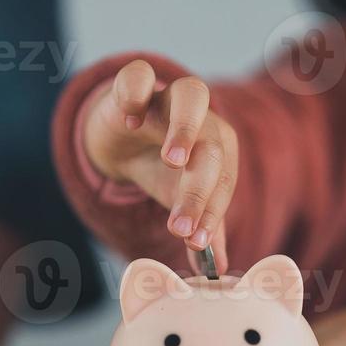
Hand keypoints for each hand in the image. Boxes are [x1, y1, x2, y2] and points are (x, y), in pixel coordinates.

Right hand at [82, 60, 238, 273]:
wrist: (121, 136)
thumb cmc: (161, 168)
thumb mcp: (178, 201)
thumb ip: (201, 230)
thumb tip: (217, 270)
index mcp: (218, 148)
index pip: (223, 180)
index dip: (211, 213)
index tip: (196, 243)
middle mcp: (201, 119)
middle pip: (212, 144)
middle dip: (198, 187)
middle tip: (181, 226)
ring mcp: (167, 97)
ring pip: (191, 94)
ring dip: (186, 127)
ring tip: (173, 160)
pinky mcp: (132, 85)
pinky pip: (138, 75)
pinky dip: (136, 96)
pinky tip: (129, 123)